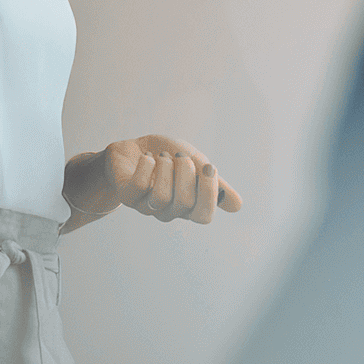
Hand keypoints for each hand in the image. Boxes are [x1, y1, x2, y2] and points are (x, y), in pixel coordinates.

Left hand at [66, 134, 242, 224]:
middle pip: (185, 203)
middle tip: (179, 156)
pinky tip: (147, 158)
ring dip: (165, 167)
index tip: (209, 166)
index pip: (204, 216)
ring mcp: (146, 206)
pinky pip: (139, 186)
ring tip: (162, 156)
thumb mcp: (196, 164)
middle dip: (186, 172)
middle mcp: (168, 211)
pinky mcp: (127, 195)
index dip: (209, 191)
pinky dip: (147, 166)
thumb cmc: (168, 158)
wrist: (134, 148)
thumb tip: (237, 206)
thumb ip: (215, 183)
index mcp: (189, 207)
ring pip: (161, 196)